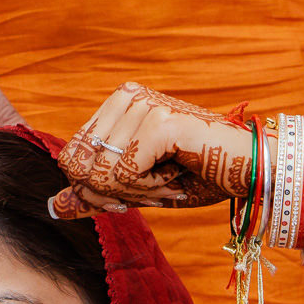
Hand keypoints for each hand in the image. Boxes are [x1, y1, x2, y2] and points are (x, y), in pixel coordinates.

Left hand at [49, 83, 251, 218]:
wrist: (248, 170)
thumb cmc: (197, 176)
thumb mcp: (137, 189)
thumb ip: (96, 194)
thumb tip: (55, 206)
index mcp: (116, 104)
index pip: (70, 158)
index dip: (94, 191)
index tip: (131, 193)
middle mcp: (126, 96)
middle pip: (79, 168)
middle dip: (112, 195)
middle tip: (152, 188)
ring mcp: (142, 106)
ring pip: (102, 175)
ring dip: (136, 192)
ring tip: (168, 179)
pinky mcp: (158, 123)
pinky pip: (124, 175)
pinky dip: (149, 189)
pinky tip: (175, 176)